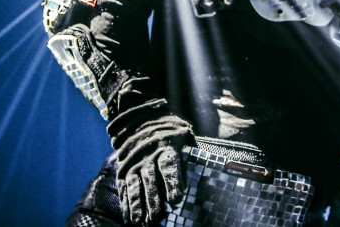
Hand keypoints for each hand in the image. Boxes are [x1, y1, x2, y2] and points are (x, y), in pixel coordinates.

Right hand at [109, 103, 194, 224]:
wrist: (144, 122)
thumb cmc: (173, 135)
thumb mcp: (185, 138)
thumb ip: (192, 155)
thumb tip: (216, 168)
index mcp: (166, 146)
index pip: (169, 166)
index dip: (172, 183)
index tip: (176, 200)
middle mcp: (148, 156)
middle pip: (150, 179)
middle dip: (153, 199)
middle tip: (156, 217)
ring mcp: (134, 163)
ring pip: (135, 185)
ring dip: (137, 204)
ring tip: (140, 221)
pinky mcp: (124, 171)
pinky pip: (125, 188)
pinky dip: (126, 204)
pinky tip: (129, 218)